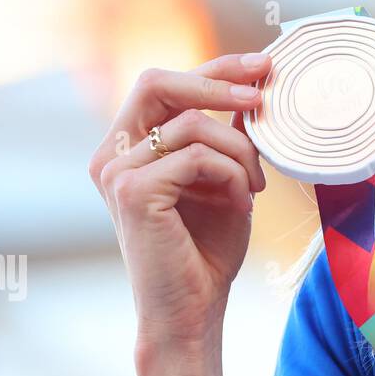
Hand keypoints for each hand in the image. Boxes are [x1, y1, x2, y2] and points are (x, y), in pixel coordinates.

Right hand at [87, 52, 271, 348]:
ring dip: (240, 150)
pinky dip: (232, 174)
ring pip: (193, 124)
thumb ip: (226, 135)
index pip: (166, 83)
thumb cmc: (208, 248)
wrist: (193, 310)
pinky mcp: (131, 191)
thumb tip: (251, 88)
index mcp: (128, 146)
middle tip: (263, 94)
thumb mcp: (225, 178)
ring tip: (255, 185)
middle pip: (157, 81)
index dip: (215, 67)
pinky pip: (198, 156)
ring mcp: (115, 171)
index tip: (263, 65)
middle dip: (217, 79)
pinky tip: (241, 201)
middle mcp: (111, 154)